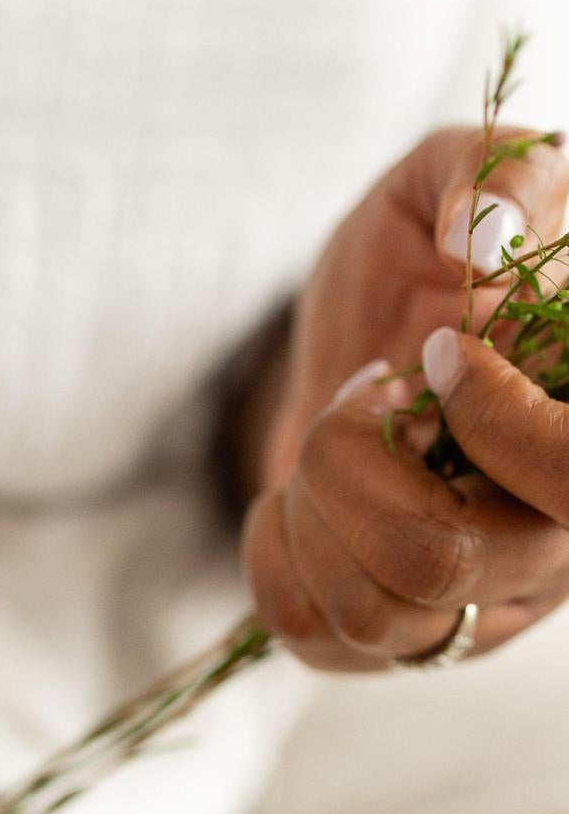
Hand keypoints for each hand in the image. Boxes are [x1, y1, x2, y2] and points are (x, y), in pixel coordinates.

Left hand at [244, 126, 568, 668]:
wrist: (366, 335)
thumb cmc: (429, 250)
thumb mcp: (457, 174)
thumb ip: (499, 178)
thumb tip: (487, 240)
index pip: (568, 477)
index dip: (482, 416)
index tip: (437, 349)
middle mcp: (560, 543)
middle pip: (438, 561)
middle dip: (346, 464)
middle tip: (363, 396)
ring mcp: (485, 604)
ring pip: (371, 613)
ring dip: (310, 512)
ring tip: (330, 449)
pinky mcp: (406, 639)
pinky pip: (315, 638)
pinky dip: (275, 555)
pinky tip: (297, 500)